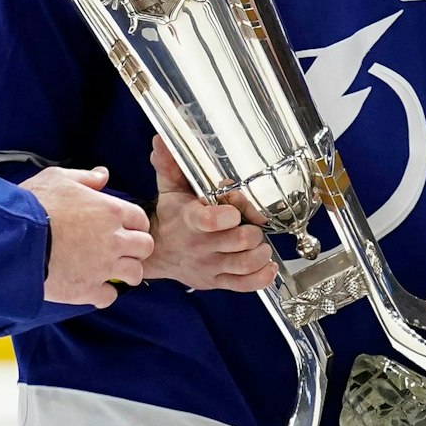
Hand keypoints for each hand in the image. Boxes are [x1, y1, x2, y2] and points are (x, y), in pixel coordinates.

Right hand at [27, 165, 153, 307]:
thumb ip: (86, 178)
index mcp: (111, 211)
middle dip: (136, 248)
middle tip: (120, 249)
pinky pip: (109, 296)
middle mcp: (114, 240)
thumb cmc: (34, 204)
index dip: (134, 224)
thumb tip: (103, 175)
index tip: (123, 228)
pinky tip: (92, 286)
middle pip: (145, 247)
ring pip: (135, 273)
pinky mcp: (88, 289)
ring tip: (110, 270)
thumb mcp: (58, 178)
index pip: (141, 219)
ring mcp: (103, 267)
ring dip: (125, 271)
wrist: (14, 239)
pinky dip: (103, 293)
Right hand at [140, 136, 276, 292]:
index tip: (235, 207)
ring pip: (246, 264)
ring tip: (260, 242)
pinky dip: (263, 276)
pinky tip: (268, 264)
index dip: (229, 214)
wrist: (157, 253)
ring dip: (261, 251)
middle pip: (240, 241)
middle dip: (254, 229)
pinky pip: (245, 285)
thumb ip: (169, 164)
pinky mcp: (218, 281)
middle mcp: (202, 246)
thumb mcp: (168, 189)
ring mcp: (211, 266)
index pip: (211, 221)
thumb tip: (161, 140)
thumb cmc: (170, 218)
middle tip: (254, 223)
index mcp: (191, 221)